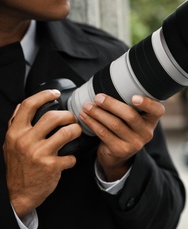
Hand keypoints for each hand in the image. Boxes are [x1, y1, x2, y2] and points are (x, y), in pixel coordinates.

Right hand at [3, 90, 80, 217]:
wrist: (18, 193)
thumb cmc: (18, 166)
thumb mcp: (11, 143)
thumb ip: (17, 125)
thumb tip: (25, 105)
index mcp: (15, 132)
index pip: (29, 106)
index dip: (45, 95)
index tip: (55, 93)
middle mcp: (26, 141)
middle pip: (53, 117)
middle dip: (68, 115)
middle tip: (72, 119)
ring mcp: (39, 153)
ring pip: (66, 132)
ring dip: (76, 131)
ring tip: (76, 133)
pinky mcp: (51, 166)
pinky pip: (71, 155)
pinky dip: (73, 157)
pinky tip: (70, 159)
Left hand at [79, 94, 164, 180]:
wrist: (118, 154)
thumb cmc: (125, 127)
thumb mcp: (134, 117)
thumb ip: (129, 104)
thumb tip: (109, 84)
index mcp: (151, 120)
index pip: (156, 110)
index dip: (147, 104)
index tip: (134, 97)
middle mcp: (146, 132)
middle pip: (130, 116)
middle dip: (112, 105)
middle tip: (98, 97)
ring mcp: (134, 143)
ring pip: (115, 124)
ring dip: (98, 113)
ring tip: (87, 106)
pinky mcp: (120, 150)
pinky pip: (104, 134)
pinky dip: (93, 123)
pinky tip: (85, 116)